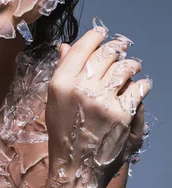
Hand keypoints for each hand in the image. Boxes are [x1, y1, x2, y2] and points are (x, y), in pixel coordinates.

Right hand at [45, 25, 150, 186]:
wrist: (77, 164)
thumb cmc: (64, 131)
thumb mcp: (54, 99)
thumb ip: (63, 71)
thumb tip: (67, 47)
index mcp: (60, 83)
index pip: (81, 49)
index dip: (93, 36)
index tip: (101, 32)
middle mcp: (81, 88)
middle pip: (105, 55)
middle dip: (116, 48)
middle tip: (120, 48)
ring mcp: (103, 101)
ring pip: (124, 67)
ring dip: (131, 64)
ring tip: (133, 66)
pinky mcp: (122, 114)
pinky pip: (138, 88)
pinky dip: (142, 84)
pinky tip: (140, 85)